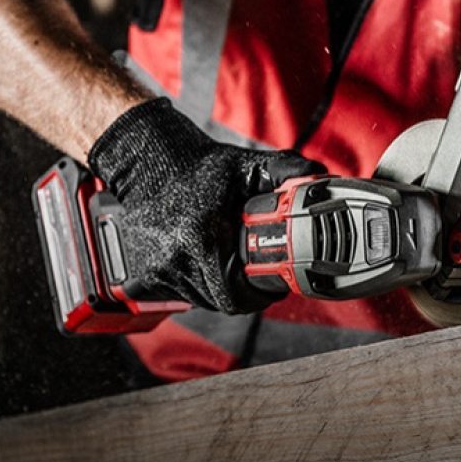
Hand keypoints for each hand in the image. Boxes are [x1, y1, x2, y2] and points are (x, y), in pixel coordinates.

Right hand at [87, 98, 323, 312]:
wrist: (145, 160)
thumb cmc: (196, 166)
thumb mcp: (244, 165)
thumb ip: (284, 170)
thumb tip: (319, 175)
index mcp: (202, 240)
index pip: (237, 296)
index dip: (256, 296)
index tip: (268, 286)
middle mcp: (176, 260)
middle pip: (220, 301)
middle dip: (239, 291)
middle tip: (250, 275)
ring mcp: (156, 271)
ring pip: (199, 300)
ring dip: (214, 288)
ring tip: (221, 262)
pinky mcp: (141, 276)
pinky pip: (175, 296)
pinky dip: (189, 286)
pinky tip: (194, 264)